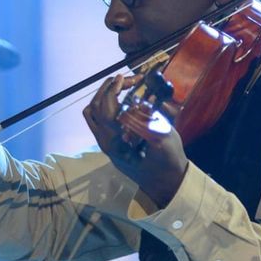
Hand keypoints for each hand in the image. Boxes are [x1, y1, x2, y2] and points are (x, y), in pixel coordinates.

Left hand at [82, 75, 187, 206]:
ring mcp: (103, 142)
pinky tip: (120, 99)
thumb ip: (151, 121)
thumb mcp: (165, 140)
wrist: (163, 183)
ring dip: (103, 95)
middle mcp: (105, 141)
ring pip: (92, 112)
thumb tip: (142, 102)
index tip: (124, 77)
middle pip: (96, 107)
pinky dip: (103, 105)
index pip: (106, 109)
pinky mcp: (107, 141)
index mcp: (117, 142)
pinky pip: (96, 119)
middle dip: (110, 88)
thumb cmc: (167, 162)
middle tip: (129, 79)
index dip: (113, 90)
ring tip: (121, 85)